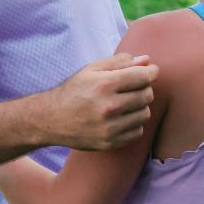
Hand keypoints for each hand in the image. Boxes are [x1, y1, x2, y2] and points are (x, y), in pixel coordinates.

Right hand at [40, 53, 158, 150]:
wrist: (52, 119)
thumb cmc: (74, 90)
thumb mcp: (92, 69)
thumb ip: (120, 62)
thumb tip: (146, 60)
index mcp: (104, 85)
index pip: (143, 77)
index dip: (152, 72)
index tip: (151, 71)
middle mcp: (109, 107)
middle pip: (147, 95)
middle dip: (145, 88)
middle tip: (135, 86)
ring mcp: (110, 128)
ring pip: (145, 114)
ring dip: (140, 106)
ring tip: (126, 102)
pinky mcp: (110, 143)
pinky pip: (137, 131)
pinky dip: (134, 123)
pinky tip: (121, 117)